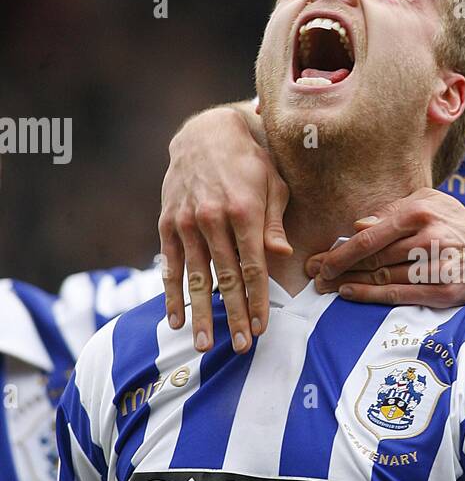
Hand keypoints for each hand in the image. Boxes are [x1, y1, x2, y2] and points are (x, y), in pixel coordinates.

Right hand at [158, 107, 290, 352]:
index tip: (262, 328)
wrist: (205, 134)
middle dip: (235, 315)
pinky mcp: (168, 224)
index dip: (258, 300)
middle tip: (240, 346)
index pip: (253, 267)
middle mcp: (212, 219)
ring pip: (196, 278)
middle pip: (226, 278)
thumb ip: (275, 222)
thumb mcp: (273, 184)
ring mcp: (186, 223)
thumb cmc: (250, 162)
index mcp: (243, 211)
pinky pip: (171, 265)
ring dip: (201, 314)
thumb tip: (281, 256)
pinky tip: (175, 320)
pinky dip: (172, 294)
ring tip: (205, 345)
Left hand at [306, 188, 464, 306]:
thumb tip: (357, 225)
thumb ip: (395, 212)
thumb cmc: (464, 226)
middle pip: (371, 258)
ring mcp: (436, 266)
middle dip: (336, 266)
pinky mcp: (445, 290)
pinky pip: (399, 294)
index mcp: (421, 212)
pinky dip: (370, 295)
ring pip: (381, 276)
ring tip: (325, 286)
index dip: (340, 249)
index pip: (370, 235)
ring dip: (348, 282)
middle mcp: (428, 238)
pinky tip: (349, 293)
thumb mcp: (434, 204)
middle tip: (312, 273)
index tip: (319, 257)